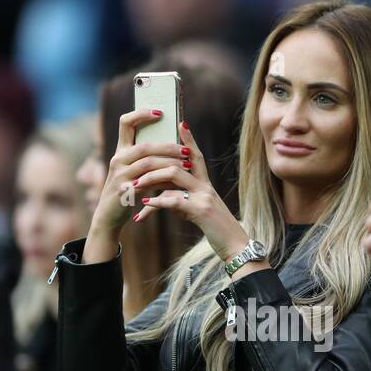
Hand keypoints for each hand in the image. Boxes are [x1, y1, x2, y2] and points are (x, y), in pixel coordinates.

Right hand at [83, 108, 200, 263]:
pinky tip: (176, 183)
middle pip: (144, 145)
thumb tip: (173, 144)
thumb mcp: (134, 170)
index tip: (160, 112)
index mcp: (121, 149)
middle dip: (168, 146)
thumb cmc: (126, 189)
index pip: (126, 122)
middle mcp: (118, 158)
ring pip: (148, 163)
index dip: (142, 113)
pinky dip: (163, 182)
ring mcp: (119, 174)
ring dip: (169, 163)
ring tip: (186, 164)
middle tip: (186, 149)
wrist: (108, 215)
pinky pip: (146, 183)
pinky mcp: (123, 190)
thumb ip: (147, 157)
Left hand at [133, 121, 250, 263]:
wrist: (235, 248)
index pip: (196, 156)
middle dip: (156, 161)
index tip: (179, 123)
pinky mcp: (202, 211)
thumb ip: (182, 201)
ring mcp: (204, 197)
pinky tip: (145, 206)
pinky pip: (176, 201)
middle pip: (179, 161)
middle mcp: (206, 186)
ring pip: (175, 175)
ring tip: (135, 187)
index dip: (188, 139)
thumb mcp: (198, 212)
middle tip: (135, 166)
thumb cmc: (216, 230)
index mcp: (206, 185)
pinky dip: (158, 202)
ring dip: (151, 179)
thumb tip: (164, 197)